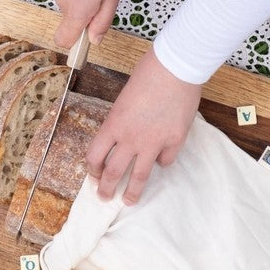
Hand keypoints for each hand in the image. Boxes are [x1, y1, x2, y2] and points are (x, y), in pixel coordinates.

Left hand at [85, 47, 201, 203]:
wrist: (176, 68)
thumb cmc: (149, 73)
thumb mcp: (125, 99)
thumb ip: (123, 120)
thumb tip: (126, 135)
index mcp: (113, 124)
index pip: (95, 155)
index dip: (93, 169)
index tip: (95, 175)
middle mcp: (131, 138)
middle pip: (114, 172)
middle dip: (107, 189)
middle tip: (105, 198)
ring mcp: (154, 142)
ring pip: (140, 176)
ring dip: (133, 192)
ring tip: (130, 201)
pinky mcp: (175, 141)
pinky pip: (166, 161)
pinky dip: (162, 162)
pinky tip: (161, 159)